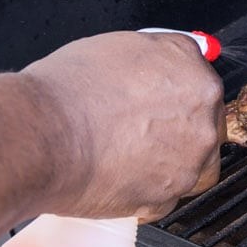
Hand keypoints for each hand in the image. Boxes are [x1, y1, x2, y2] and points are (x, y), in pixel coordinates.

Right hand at [24, 31, 225, 220]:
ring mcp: (188, 163)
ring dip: (171, 163)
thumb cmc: (68, 91)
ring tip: (131, 156)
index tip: (162, 102)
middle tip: (142, 130)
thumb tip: (163, 61)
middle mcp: (202, 121)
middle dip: (179, 129)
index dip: (177, 95)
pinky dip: (146, 191)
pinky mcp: (166, 199)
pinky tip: (119, 177)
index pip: (203, 86)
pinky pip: (165, 197)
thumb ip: (157, 56)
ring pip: (194, 167)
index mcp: (196, 79)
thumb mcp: (121, 46)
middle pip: (205, 127)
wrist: (41, 135)